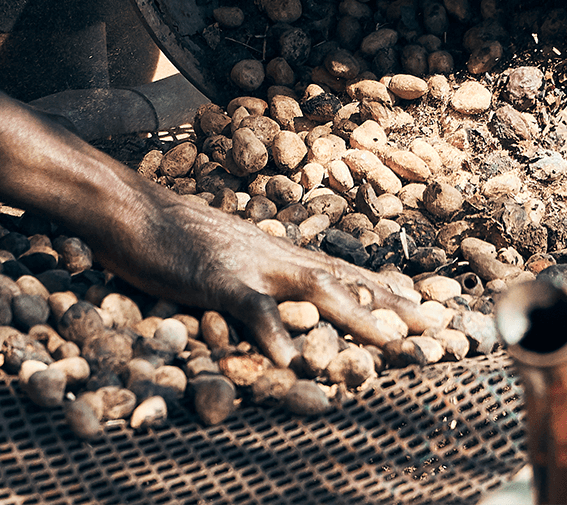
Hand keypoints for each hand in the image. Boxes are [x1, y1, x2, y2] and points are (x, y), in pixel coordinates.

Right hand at [0, 54, 422, 366]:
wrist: (125, 204)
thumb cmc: (166, 233)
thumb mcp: (217, 255)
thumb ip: (247, 276)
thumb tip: (269, 298)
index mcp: (274, 251)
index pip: (341, 270)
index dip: (384, 289)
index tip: (424, 306)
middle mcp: (273, 253)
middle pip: (345, 278)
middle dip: (394, 303)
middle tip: (442, 325)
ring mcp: (247, 262)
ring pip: (317, 289)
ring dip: (358, 316)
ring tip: (398, 343)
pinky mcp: (216, 276)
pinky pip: (250, 308)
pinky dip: (273, 333)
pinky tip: (292, 362)